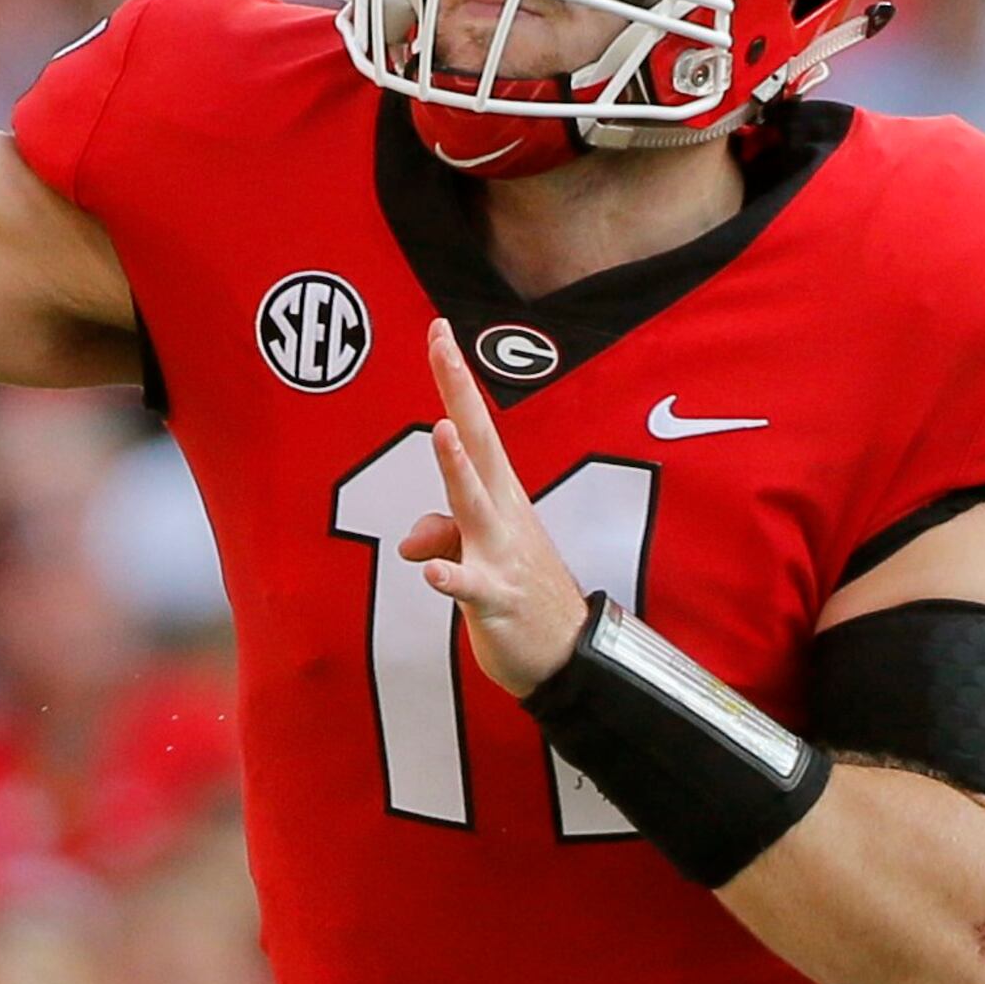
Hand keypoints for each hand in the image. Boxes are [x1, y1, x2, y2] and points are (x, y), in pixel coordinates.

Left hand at [398, 318, 587, 692]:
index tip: (438, 329)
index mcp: (499, 495)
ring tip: (441, 431)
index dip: (455, 379)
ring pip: (473, 506)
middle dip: (457, 392)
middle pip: (477, 443)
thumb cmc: (522, 595)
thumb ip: (444, 537)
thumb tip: (414, 544)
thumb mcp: (477, 557)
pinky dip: (453, 578)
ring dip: (458, 469)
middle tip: (439, 343)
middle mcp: (502, 513)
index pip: (475, 426)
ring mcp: (502, 555)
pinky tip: (434, 574)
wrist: (569, 655)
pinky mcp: (496, 600)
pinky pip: (471, 587)